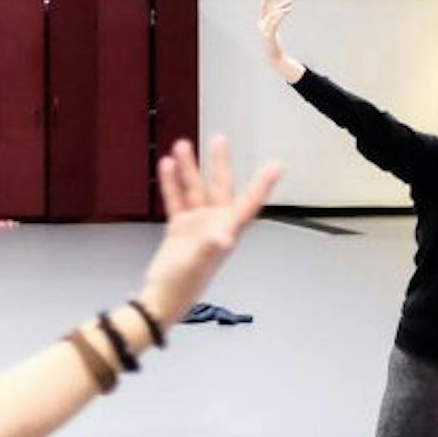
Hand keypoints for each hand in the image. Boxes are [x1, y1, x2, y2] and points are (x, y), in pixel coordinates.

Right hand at [135, 137, 280, 324]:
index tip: (275, 165)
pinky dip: (171, 184)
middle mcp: (214, 224)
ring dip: (188, 169)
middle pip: (220, 187)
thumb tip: (225, 236)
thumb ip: (210, 247)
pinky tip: (166, 168)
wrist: (162, 297)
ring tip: (182, 146)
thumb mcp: (198, 263)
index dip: (262, 184)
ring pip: (194, 189)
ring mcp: (196, 225)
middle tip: (219, 139)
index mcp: (226, 230)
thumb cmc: (184, 284)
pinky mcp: (179, 228)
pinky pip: (175, 200)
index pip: (248, 203)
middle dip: (219, 164)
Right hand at [257, 0, 302, 80]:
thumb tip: (281, 19)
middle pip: (269, 13)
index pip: (264, 12)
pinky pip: (274, 24)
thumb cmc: (275, 48)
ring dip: (281, 11)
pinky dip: (279, 17)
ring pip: (272, 17)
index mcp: (263, 26)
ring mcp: (265, 32)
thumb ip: (275, 26)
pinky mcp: (269, 36)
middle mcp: (262, 27)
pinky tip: (285, 12)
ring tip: (290, 6)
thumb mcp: (274, 34)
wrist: (274, 59)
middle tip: (284, 0)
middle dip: (275, 5)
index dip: (265, 2)